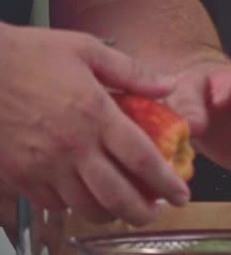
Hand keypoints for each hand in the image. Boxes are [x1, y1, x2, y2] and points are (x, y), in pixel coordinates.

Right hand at [0, 23, 189, 225]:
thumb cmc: (28, 54)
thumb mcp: (87, 50)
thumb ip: (132, 72)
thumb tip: (168, 85)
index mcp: (95, 115)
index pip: (142, 160)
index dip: (166, 183)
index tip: (180, 195)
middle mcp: (72, 147)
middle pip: (116, 196)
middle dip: (142, 213)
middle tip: (154, 213)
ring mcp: (41, 166)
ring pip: (84, 207)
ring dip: (109, 213)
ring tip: (122, 208)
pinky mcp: (15, 175)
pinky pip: (50, 204)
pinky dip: (71, 206)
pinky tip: (80, 197)